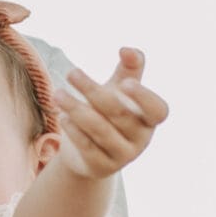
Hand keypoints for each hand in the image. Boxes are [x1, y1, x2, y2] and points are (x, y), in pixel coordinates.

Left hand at [53, 48, 167, 180]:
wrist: (90, 150)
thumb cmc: (111, 111)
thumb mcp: (122, 89)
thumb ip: (130, 68)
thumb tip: (127, 50)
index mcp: (150, 119)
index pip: (158, 110)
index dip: (144, 97)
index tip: (124, 82)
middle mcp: (141, 139)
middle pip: (118, 113)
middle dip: (93, 91)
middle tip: (72, 72)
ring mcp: (123, 155)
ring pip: (100, 130)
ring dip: (77, 109)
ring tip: (57, 94)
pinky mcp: (102, 166)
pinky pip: (88, 147)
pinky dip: (74, 131)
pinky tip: (62, 117)